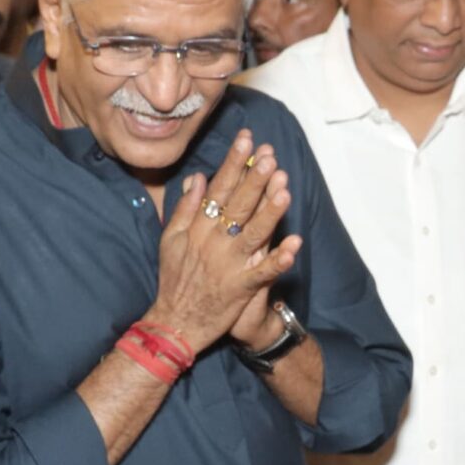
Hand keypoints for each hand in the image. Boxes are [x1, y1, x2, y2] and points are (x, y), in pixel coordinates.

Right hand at [147, 132, 299, 350]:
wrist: (174, 323)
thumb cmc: (174, 279)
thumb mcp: (170, 240)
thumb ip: (184, 208)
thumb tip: (197, 178)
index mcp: (198, 228)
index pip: (219, 189)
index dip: (234, 164)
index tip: (247, 140)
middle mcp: (213, 242)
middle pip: (238, 206)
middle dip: (255, 180)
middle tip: (270, 156)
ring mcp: (228, 265)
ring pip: (253, 234)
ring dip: (270, 212)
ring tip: (285, 190)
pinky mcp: (240, 288)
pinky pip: (263, 273)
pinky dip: (278, 260)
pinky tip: (294, 246)